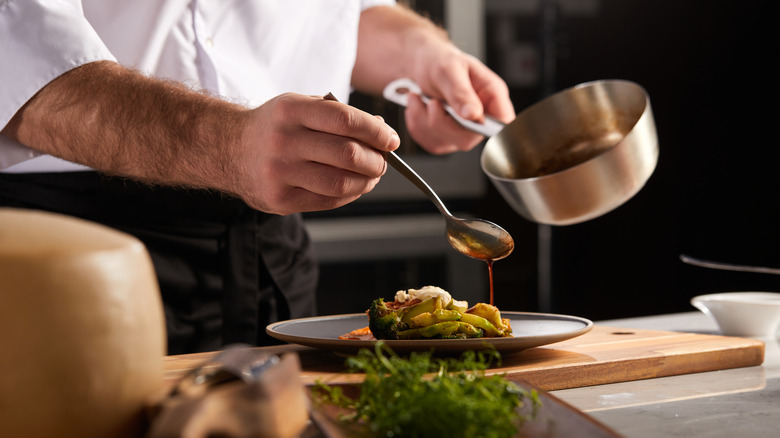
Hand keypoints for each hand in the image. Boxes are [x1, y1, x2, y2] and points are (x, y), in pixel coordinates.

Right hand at [233, 93, 399, 214]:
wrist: (227, 149)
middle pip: (347, 154)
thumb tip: (381, 131)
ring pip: (341, 182)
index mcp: (291, 110)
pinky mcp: (279, 200)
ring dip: (366, 181)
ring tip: (371, 176)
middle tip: (382, 161)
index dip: (376, 132)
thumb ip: (338, 116)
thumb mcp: (301, 107)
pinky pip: (328, 201)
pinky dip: (350, 194)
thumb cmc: (274, 126)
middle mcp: (283, 141)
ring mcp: (279, 173)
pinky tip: (354, 186)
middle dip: (376, 160)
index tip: (391, 140)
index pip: (346, 120)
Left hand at [405, 46, 514, 154]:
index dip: (490, 129)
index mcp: (492, 95)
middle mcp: (480, 116)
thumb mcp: (449, 69)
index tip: (465, 120)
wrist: (419, 64)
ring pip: (446, 142)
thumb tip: (474, 115)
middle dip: (442, 123)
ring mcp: (462, 130)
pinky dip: (417, 125)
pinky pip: (431, 142)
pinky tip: (418, 107)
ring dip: (424, 121)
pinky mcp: (445, 137)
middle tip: (432, 102)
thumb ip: (462, 92)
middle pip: (469, 139)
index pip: (504, 123)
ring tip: (419, 98)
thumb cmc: (439, 60)